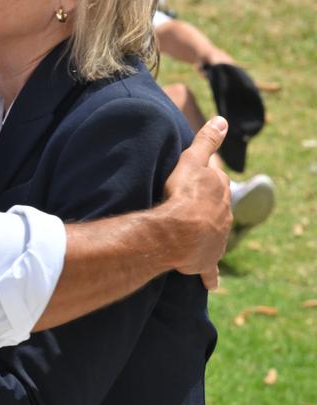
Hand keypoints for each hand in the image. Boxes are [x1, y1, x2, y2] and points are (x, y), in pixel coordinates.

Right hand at [160, 117, 230, 288]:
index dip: (206, 178)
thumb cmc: (183, 195)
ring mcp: (216, 239)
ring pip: (214, 235)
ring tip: (195, 234)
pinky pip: (209, 269)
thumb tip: (223, 120)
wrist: (180, 231)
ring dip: (207, 234)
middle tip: (192, 204)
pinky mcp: (205, 260)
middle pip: (217, 208)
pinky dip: (211, 276)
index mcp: (219, 192)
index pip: (216, 181)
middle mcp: (222, 216)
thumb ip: (206, 141)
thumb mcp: (193, 162)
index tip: (196, 179)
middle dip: (208, 206)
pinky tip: (212, 285)